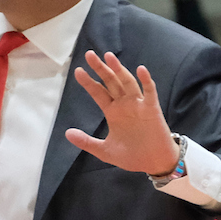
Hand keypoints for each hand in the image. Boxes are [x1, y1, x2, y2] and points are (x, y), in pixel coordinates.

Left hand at [67, 51, 179, 175]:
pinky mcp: (152, 109)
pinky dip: (146, 81)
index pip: (98, 92)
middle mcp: (124, 105)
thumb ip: (86, 142)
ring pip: (127, 83)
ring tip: (109, 57)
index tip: (78, 70)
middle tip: (89, 55)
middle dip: (101, 68)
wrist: (153, 164)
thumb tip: (67, 133)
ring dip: (119, 70)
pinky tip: (141, 70)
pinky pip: (149, 93)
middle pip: (111, 82)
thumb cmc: (131, 156)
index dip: (89, 82)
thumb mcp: (104, 151)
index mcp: (112, 112)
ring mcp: (138, 105)